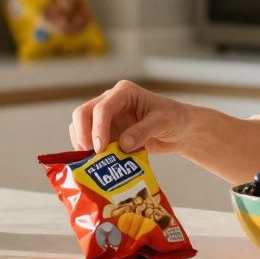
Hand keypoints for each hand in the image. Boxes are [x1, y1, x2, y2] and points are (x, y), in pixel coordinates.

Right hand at [69, 80, 193, 153]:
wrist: (179, 130)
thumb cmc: (173, 118)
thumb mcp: (162, 122)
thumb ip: (142, 132)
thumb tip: (122, 145)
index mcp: (123, 93)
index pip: (102, 108)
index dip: (98, 128)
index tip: (101, 148)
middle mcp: (110, 102)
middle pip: (82, 114)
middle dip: (83, 135)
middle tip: (90, 156)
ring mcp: (106, 119)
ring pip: (80, 128)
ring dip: (83, 145)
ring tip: (92, 163)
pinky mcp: (106, 134)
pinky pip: (89, 142)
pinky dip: (89, 153)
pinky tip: (96, 165)